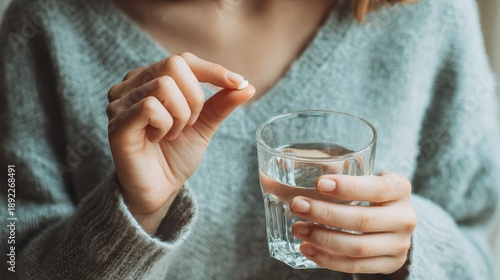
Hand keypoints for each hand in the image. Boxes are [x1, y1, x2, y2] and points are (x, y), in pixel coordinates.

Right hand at [106, 52, 254, 233]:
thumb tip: (248, 86)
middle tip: (190, 123)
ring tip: (173, 134)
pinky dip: (165, 124)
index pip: (183, 60)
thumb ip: (221, 103)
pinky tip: (157, 138)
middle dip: (194, 98)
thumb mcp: (204, 125)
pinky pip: (150, 106)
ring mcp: (120, 102)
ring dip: (181, 115)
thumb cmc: (176, 154)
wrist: (159, 189)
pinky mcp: (117, 122)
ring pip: (164, 86)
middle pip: (174, 65)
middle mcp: (131, 84)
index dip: (213, 70)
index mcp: (151, 79)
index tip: (239, 84)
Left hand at [290, 171, 415, 275]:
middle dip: (325, 214)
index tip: (319, 183)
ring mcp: (399, 244)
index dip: (348, 187)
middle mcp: (405, 217)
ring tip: (297, 228)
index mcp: (400, 188)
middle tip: (297, 205)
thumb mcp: (362, 177)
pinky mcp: (389, 264)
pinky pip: (356, 266)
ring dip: (323, 239)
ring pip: (357, 247)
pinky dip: (328, 259)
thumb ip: (332, 173)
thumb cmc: (367, 192)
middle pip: (362, 220)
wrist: (394, 220)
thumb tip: (270, 175)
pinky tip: (307, 248)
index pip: (377, 188)